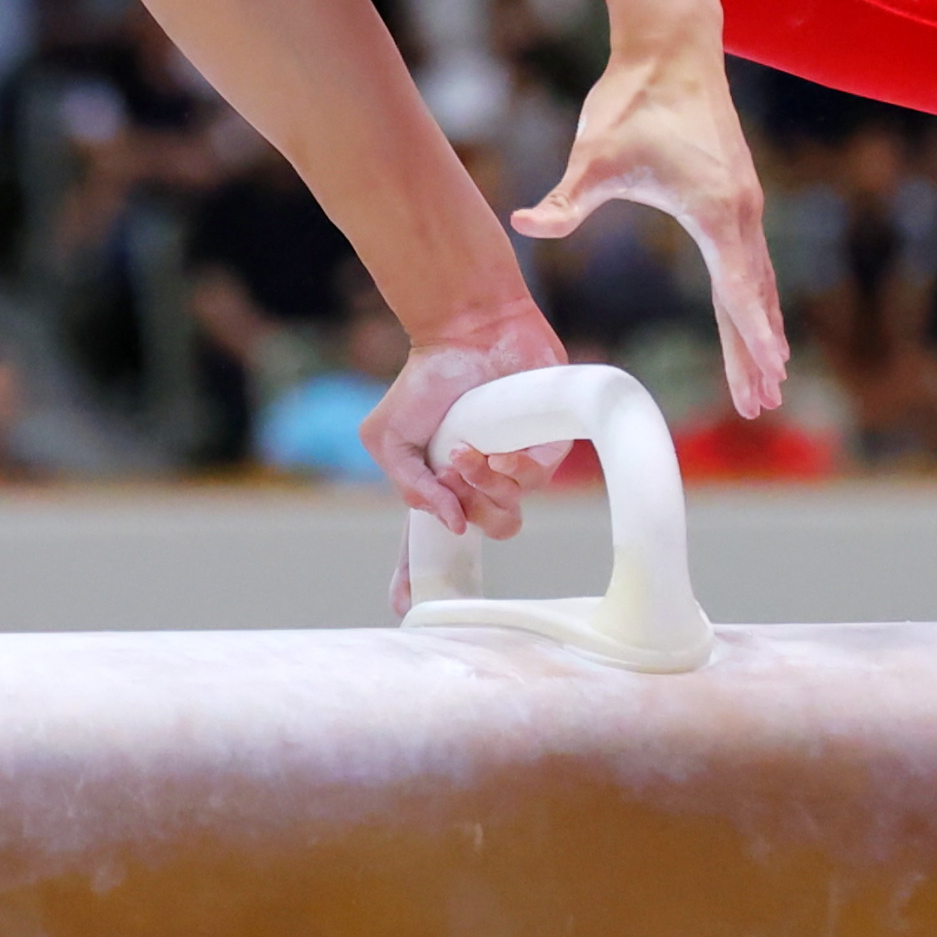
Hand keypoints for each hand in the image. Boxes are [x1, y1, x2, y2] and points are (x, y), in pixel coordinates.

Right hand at [359, 302, 581, 575]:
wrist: (468, 331)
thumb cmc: (426, 381)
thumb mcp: (389, 436)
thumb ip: (409, 486)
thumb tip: (454, 523)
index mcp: (442, 487)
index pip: (432, 546)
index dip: (417, 581)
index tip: (406, 606)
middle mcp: (480, 484)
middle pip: (485, 532)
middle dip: (467, 510)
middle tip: (453, 471)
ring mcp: (514, 466)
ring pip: (509, 514)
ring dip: (484, 486)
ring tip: (469, 449)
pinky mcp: (547, 447)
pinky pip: (536, 482)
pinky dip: (514, 470)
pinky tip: (499, 447)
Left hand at [511, 40, 785, 420]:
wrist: (670, 49)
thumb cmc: (633, 101)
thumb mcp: (593, 155)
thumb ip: (566, 199)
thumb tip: (524, 223)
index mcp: (713, 212)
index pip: (736, 290)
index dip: (751, 338)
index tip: (770, 374)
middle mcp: (740, 212)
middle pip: (753, 298)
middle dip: (757, 353)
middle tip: (763, 404)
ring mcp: (744, 203)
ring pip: (758, 281)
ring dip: (762, 330)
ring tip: (770, 378)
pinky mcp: (736, 194)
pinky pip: (753, 260)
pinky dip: (757, 297)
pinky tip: (757, 315)